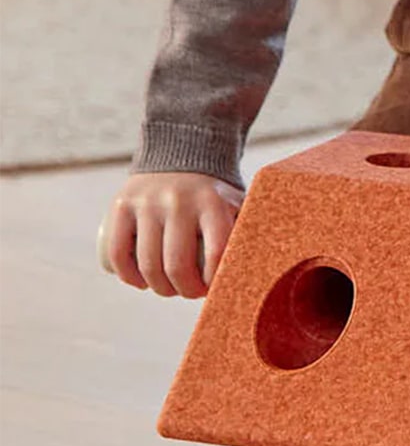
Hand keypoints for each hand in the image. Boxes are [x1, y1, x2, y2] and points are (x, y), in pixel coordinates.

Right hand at [102, 172, 243, 297]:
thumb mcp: (237, 206)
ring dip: (160, 288)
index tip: (215, 288)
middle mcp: (178, 201)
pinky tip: (141, 281)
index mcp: (213, 204)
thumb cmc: (215, 196)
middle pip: (177, 267)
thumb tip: (257, 276)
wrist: (182, 153)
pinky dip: (128, 276)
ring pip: (148, 265)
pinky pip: (118, 252)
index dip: (214, 282)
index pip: (216, 254)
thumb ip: (246, 235)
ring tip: (170, 288)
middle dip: (186, 291)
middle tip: (191, 291)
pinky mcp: (122, 205)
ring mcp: (147, 203)